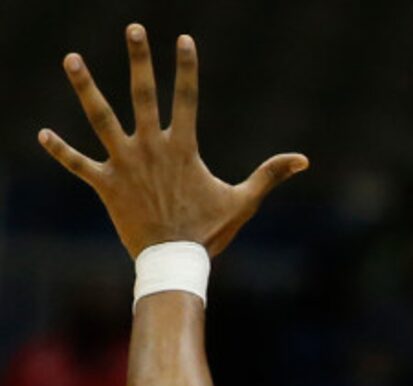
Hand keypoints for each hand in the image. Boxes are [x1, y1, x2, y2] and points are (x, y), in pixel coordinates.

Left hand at [39, 26, 306, 258]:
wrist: (176, 263)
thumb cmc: (209, 233)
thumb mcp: (243, 202)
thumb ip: (269, 175)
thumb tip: (304, 160)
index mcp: (183, 149)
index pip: (187, 99)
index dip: (186, 68)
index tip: (182, 39)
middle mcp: (151, 148)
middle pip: (143, 95)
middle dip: (140, 60)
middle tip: (134, 28)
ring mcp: (125, 164)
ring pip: (101, 118)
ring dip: (85, 88)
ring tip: (72, 59)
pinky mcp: (106, 185)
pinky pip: (78, 165)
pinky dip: (60, 151)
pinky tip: (41, 134)